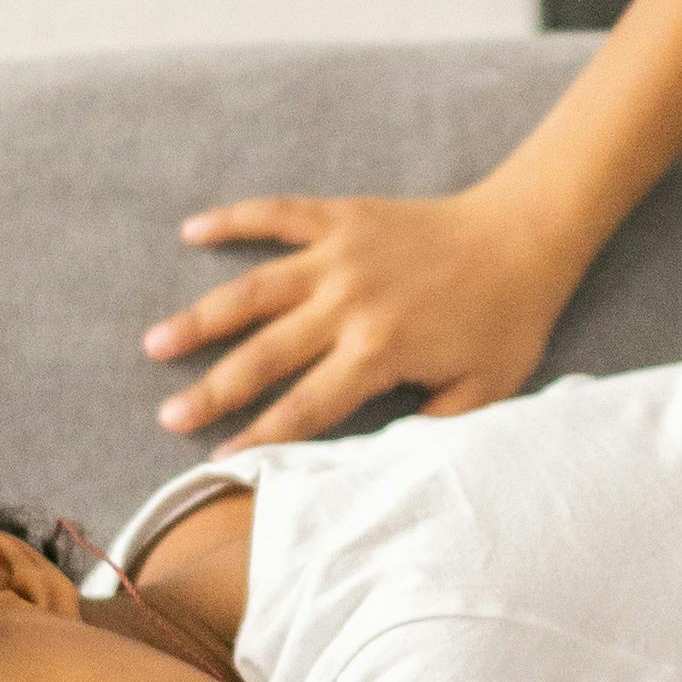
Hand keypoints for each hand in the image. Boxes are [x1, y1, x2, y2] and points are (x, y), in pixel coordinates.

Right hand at [143, 183, 571, 442]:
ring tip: (156, 343)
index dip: (260, 439)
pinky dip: (233, 219)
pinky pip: (276, 214)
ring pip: (253, 289)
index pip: (306, 408)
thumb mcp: (483, 392)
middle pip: (264, 355)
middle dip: (213, 390)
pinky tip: (190, 230)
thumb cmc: (507, 321)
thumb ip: (431, 430)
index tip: (220, 463)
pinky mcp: (342, 215)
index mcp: (379, 351)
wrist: (525, 236)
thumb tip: (379, 467)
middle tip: (168, 416)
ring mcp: (340, 255)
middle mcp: (348, 304)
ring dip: (201, 318)